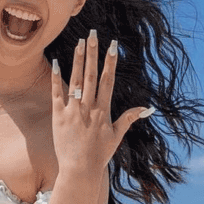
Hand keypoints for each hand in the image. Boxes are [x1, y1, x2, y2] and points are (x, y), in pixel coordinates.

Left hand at [51, 32, 152, 173]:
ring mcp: (72, 111)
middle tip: (93, 34)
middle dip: (93, 53)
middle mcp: (88, 108)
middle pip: (92, 75)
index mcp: (103, 111)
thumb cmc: (99, 154)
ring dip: (78, 60)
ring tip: (79, 42)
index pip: (108, 80)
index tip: (113, 45)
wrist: (79, 169)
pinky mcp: (58, 116)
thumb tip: (147, 109)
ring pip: (76, 81)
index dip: (111, 61)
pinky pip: (57, 93)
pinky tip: (57, 62)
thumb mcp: (116, 136)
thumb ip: (129, 119)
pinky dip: (56, 78)